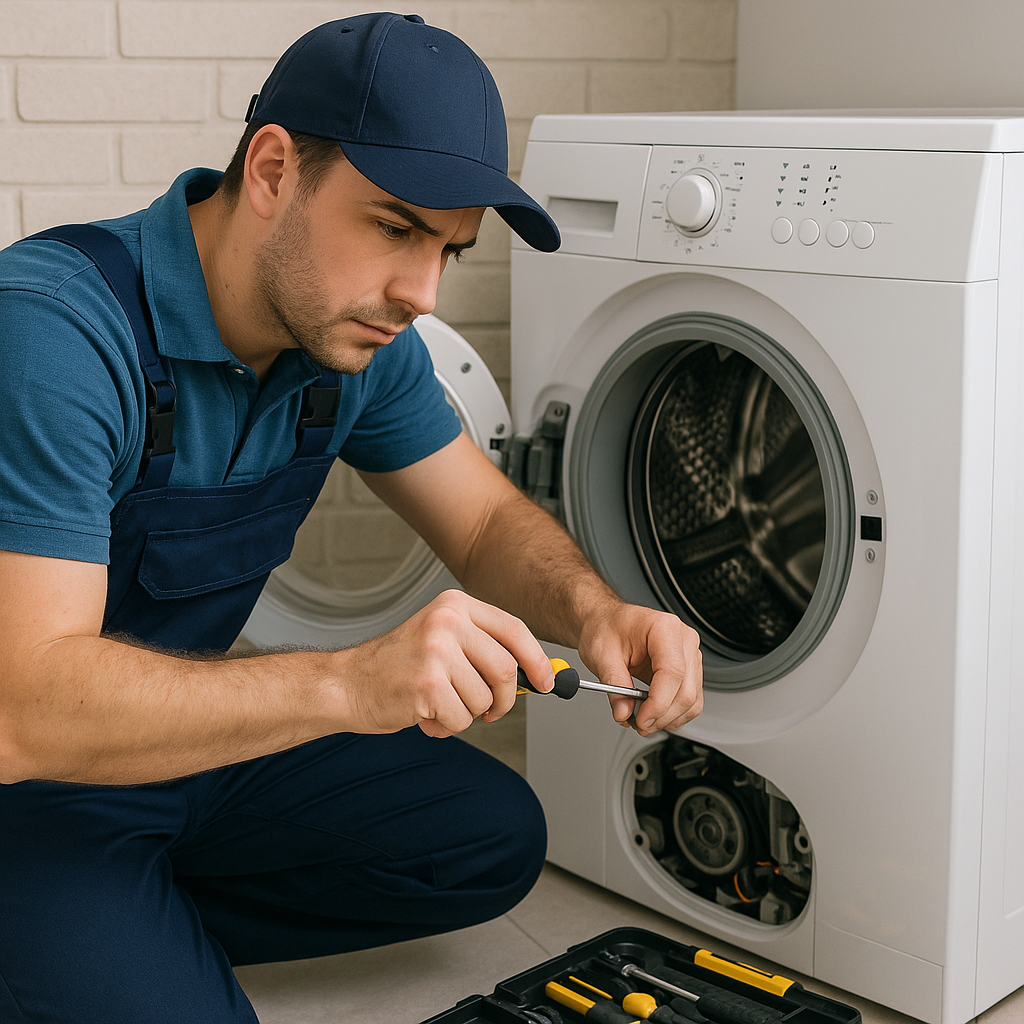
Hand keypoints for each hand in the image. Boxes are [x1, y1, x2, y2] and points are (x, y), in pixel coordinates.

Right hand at [332, 590, 552, 737]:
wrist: (348, 684)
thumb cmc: (398, 666)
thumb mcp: (443, 640)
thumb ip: (484, 650)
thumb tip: (534, 673)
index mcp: (455, 606)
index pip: (514, 629)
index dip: (536, 660)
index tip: (546, 681)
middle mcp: (447, 622)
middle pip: (505, 669)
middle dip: (503, 699)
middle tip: (489, 709)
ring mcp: (436, 652)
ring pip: (484, 699)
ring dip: (467, 714)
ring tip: (439, 705)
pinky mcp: (427, 684)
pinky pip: (462, 718)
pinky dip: (448, 725)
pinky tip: (426, 714)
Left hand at [577, 601, 702, 736]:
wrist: (607, 622)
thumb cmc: (607, 628)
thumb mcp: (601, 654)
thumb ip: (614, 685)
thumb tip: (624, 712)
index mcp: (664, 628)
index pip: (673, 672)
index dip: (658, 703)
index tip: (641, 719)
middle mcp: (683, 640)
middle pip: (686, 691)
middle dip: (661, 716)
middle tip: (637, 724)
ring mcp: (689, 655)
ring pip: (692, 701)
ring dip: (667, 719)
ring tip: (641, 720)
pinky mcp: (688, 670)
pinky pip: (690, 701)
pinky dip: (672, 714)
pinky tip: (653, 715)